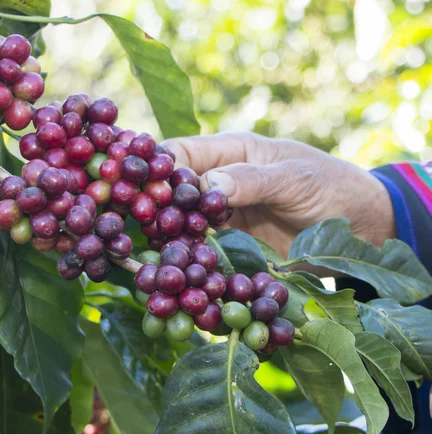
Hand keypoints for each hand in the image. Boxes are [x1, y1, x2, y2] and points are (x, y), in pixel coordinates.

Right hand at [163, 132, 395, 259]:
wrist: (364, 228)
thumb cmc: (333, 188)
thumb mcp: (295, 179)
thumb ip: (254, 179)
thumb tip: (207, 184)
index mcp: (231, 153)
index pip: (181, 154)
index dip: (160, 171)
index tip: (150, 195)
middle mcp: (220, 183)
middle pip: (175, 193)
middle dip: (159, 210)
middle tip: (152, 232)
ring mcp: (224, 218)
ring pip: (183, 225)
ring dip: (172, 240)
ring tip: (161, 257)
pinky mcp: (233, 246)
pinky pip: (204, 252)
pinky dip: (193, 262)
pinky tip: (183, 274)